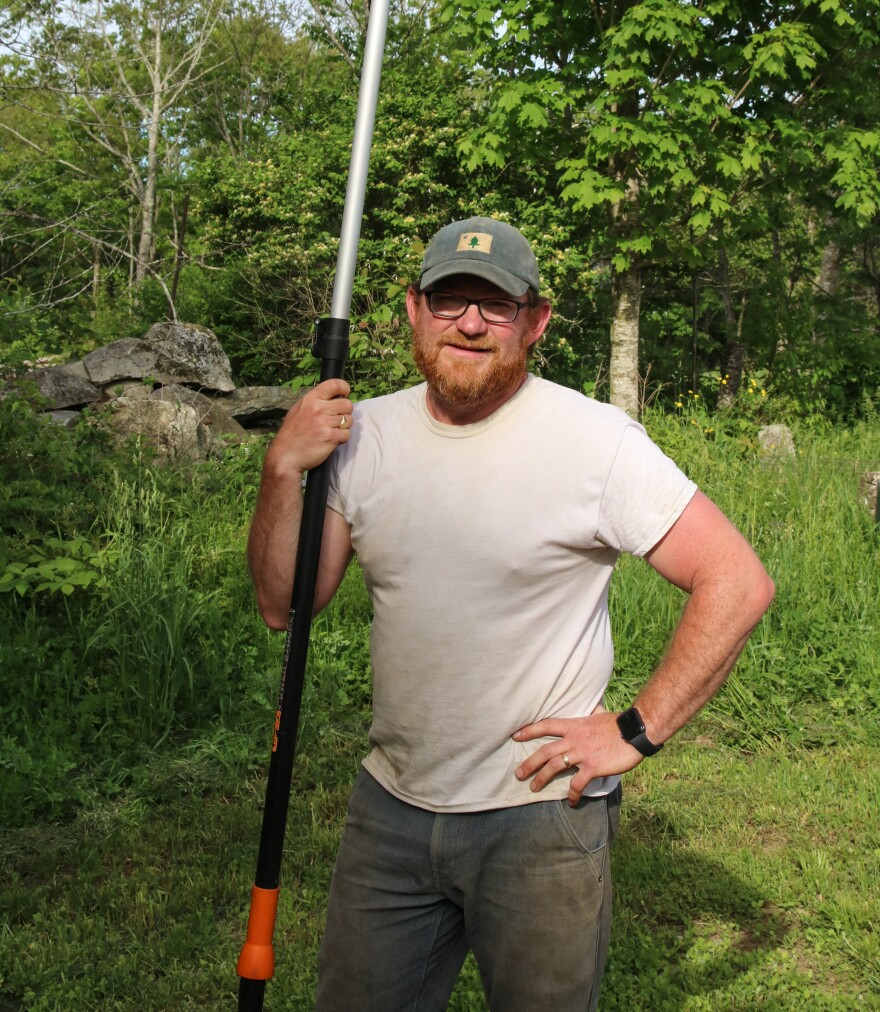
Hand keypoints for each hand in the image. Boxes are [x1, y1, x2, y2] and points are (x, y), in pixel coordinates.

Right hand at [265, 378, 352, 475]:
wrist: (286, 455)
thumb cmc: (292, 434)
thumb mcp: (298, 410)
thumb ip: (314, 403)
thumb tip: (332, 399)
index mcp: (311, 399)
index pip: (333, 384)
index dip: (344, 388)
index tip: (345, 394)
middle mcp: (319, 408)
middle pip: (347, 404)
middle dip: (345, 412)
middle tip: (337, 419)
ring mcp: (325, 423)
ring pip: (349, 420)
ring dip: (343, 426)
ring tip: (332, 431)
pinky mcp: (331, 437)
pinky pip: (346, 434)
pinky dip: (342, 438)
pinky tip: (332, 440)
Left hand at [513, 711, 644, 805]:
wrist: (634, 732)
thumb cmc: (617, 724)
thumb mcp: (598, 715)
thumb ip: (590, 715)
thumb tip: (593, 708)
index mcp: (574, 726)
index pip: (546, 725)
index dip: (529, 730)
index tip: (515, 736)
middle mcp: (574, 739)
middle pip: (545, 751)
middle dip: (529, 763)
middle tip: (518, 774)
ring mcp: (582, 753)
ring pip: (555, 766)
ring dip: (542, 778)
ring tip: (533, 788)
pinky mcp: (593, 767)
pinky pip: (577, 783)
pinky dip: (572, 793)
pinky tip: (571, 801)